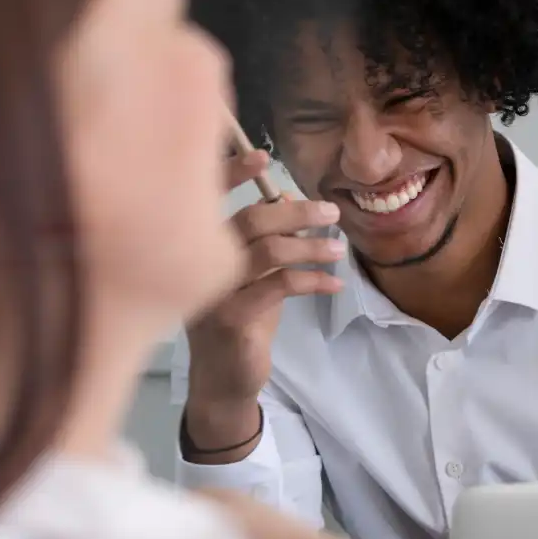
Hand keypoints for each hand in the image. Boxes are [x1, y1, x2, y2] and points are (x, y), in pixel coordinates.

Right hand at [182, 150, 343, 454]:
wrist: (224, 382)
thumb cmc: (241, 322)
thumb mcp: (254, 276)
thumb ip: (267, 240)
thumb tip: (290, 198)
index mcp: (200, 246)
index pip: (209, 198)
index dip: (232, 171)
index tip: (263, 156)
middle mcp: (198, 262)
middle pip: (249, 218)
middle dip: (296, 211)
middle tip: (332, 213)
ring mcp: (211, 290)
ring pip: (266, 250)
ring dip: (310, 246)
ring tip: (339, 251)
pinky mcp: (231, 318)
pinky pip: (278, 285)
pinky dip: (312, 280)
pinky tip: (334, 284)